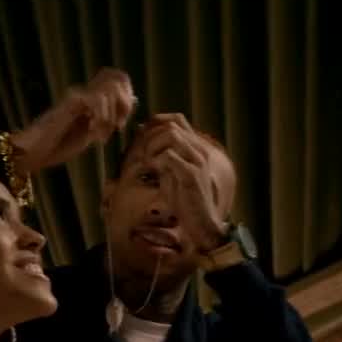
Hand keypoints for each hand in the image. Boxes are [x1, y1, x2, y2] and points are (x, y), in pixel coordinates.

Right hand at [12, 68, 136, 173]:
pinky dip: (101, 118)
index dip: (128, 98)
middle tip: (116, 127)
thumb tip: (133, 100)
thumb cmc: (58, 145)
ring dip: (112, 115)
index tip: (121, 123)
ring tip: (100, 134)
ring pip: (110, 89)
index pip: (119, 79)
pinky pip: (96, 100)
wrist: (33, 152)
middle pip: (119, 78)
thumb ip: (110, 118)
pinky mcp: (70, 103)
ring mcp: (77, 96)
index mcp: (90, 98)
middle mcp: (84, 92)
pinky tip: (92, 132)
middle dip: (125, 104)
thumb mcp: (92, 133)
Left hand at [131, 114, 235, 253]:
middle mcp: (199, 150)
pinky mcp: (191, 175)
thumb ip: (159, 153)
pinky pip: (169, 156)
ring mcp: (197, 161)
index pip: (177, 119)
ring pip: (171, 135)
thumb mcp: (169, 172)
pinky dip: (156, 161)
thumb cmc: (183, 199)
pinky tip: (154, 171)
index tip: (142, 138)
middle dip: (150, 137)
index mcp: (195, 147)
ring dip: (153, 146)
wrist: (200, 222)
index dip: (156, 123)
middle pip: (171, 125)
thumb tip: (141, 131)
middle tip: (143, 155)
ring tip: (148, 162)